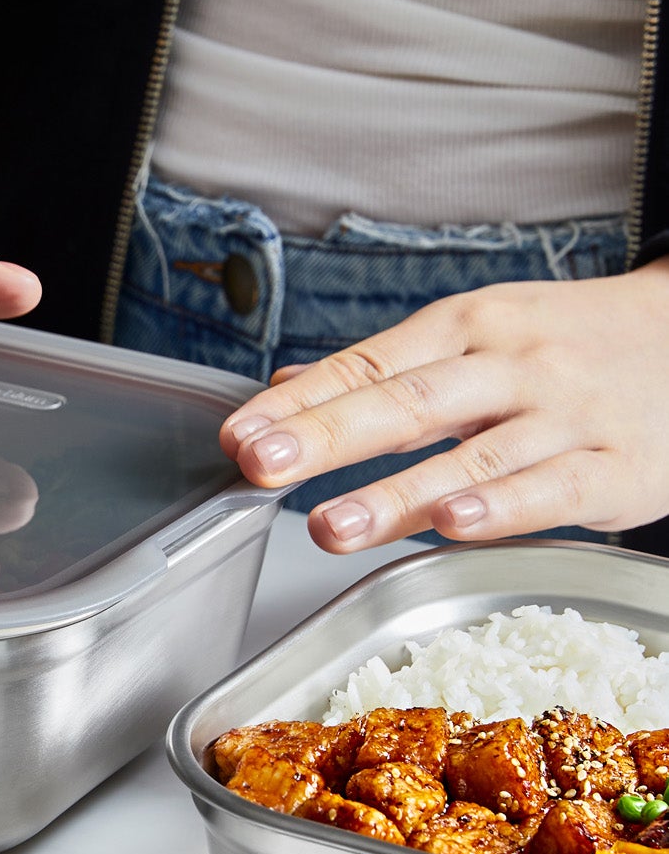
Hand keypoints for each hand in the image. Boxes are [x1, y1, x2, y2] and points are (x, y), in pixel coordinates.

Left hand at [219, 258, 668, 549]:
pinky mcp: (616, 467)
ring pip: (473, 454)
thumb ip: (385, 369)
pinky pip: (553, 489)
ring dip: (396, 491)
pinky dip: (503, 508)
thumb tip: (287, 387)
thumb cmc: (576, 343)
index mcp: (467, 327)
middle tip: (260, 466)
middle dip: (325, 436)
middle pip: (407, 401)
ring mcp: (565, 415)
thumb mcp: (482, 333)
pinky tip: (454, 525)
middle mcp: (510, 365)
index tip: (238, 435)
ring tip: (328, 525)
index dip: (298, 403)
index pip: (367, 365)